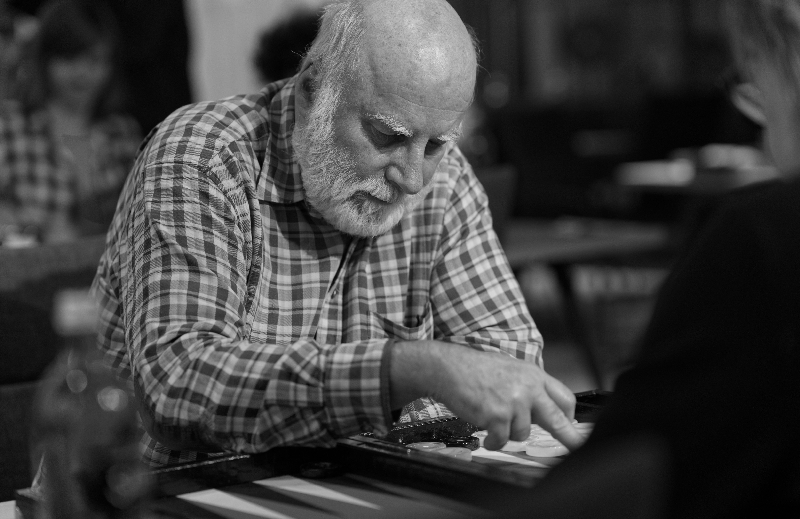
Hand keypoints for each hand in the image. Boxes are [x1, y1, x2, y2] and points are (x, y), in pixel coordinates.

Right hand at [390, 341, 582, 450]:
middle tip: (577, 447)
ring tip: (492, 420)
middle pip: (557, 419)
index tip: (570, 426)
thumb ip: (529, 388)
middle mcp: (528, 388)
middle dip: (569, 437)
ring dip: (508, 433)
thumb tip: (542, 412)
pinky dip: (493, 441)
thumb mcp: (510, 370)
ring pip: (523, 433)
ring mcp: (513, 402)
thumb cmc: (476, 369)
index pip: (563, 397)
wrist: (448, 368)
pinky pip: (502, 440)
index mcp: (534, 375)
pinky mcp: (497, 416)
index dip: (568, 415)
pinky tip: (485, 434)